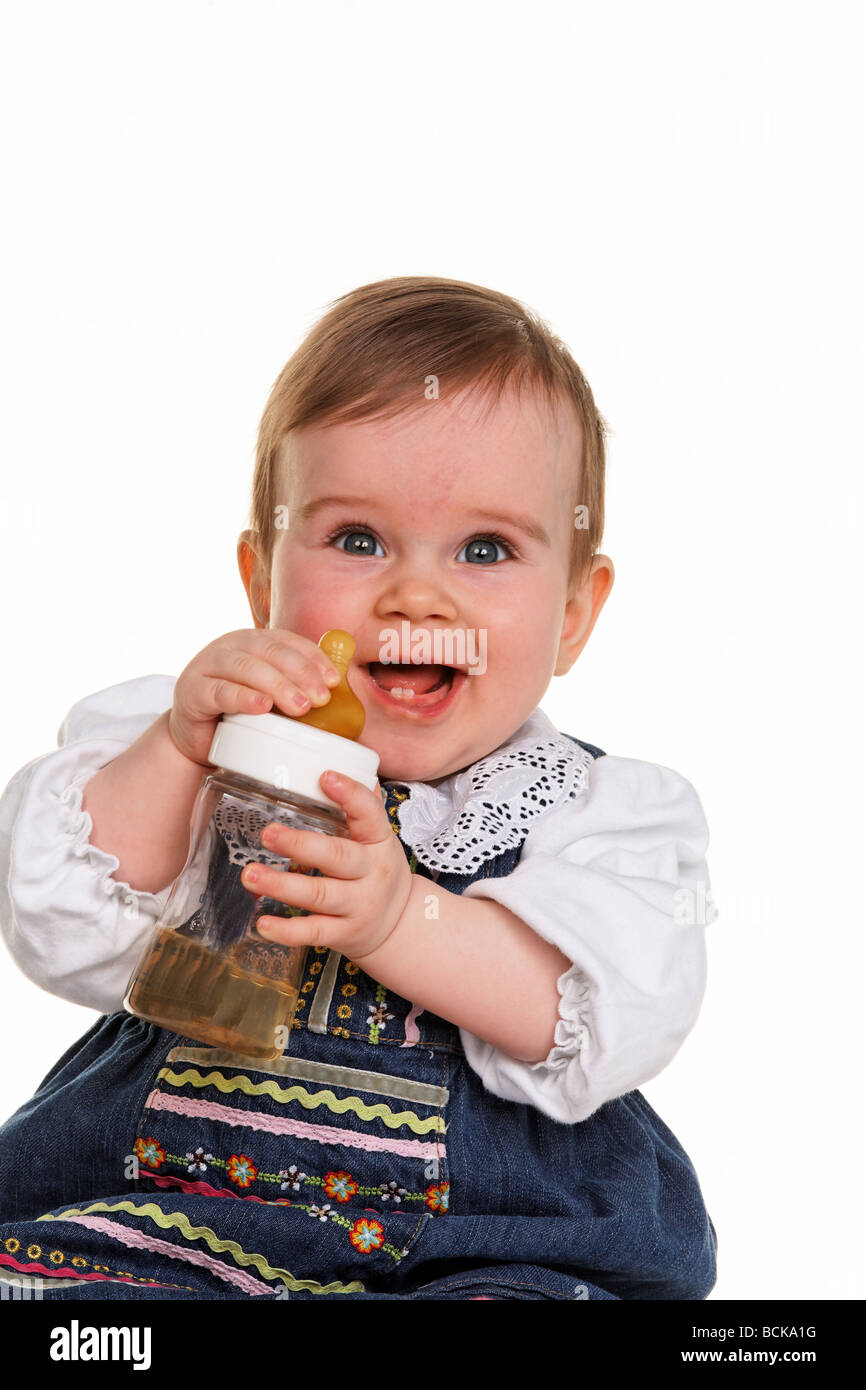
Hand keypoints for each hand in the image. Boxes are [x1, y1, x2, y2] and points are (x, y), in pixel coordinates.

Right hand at [168, 627, 341, 766]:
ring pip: (246, 668)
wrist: (197, 740)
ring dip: (277, 685)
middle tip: (321, 699)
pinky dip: (242, 698)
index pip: (287, 641)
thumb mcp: (271, 697)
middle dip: (301, 673)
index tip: (334, 680)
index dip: (313, 657)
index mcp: (253, 642)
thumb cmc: (240, 716)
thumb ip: (296, 688)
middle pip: (270, 651)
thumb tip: (337, 692)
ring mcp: (207, 666)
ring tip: (300, 707)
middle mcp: (230, 647)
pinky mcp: (191, 692)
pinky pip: (219, 692)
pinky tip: (262, 706)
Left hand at [240, 770, 413, 960]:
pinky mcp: (343, 934)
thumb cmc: (375, 869)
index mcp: (379, 841)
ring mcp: (358, 906)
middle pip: (338, 856)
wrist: (398, 925)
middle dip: (301, 844)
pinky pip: (313, 933)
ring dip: (282, 886)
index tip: (324, 776)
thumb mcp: (376, 837)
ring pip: (319, 895)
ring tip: (250, 875)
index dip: (349, 794)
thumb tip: (342, 752)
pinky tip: (261, 922)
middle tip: (267, 832)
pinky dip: (286, 931)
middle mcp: (371, 873)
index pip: (370, 813)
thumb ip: (359, 804)